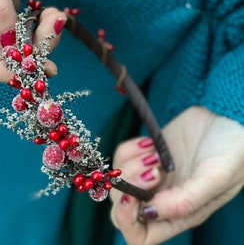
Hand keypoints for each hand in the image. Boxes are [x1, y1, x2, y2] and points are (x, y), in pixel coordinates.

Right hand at [0, 0, 64, 81]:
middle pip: (3, 60)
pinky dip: (42, 29)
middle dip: (33, 52)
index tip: (37, 67)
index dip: (6, 72)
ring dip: (42, 39)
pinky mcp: (7, 16)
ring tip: (55, 16)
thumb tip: (12, 46)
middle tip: (54, 30)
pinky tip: (51, 14)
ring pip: (20, 49)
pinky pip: (27, 34)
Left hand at [110, 106, 243, 244]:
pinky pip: (120, 158)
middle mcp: (161, 198)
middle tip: (152, 168)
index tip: (132, 197)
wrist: (227, 117)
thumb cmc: (230, 152)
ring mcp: (150, 177)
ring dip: (129, 166)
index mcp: (178, 215)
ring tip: (155, 154)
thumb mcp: (214, 180)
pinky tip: (149, 143)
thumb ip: (184, 202)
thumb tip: (149, 212)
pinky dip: (129, 150)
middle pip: (121, 208)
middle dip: (127, 187)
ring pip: (118, 181)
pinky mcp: (144, 156)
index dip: (127, 222)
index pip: (139, 236)